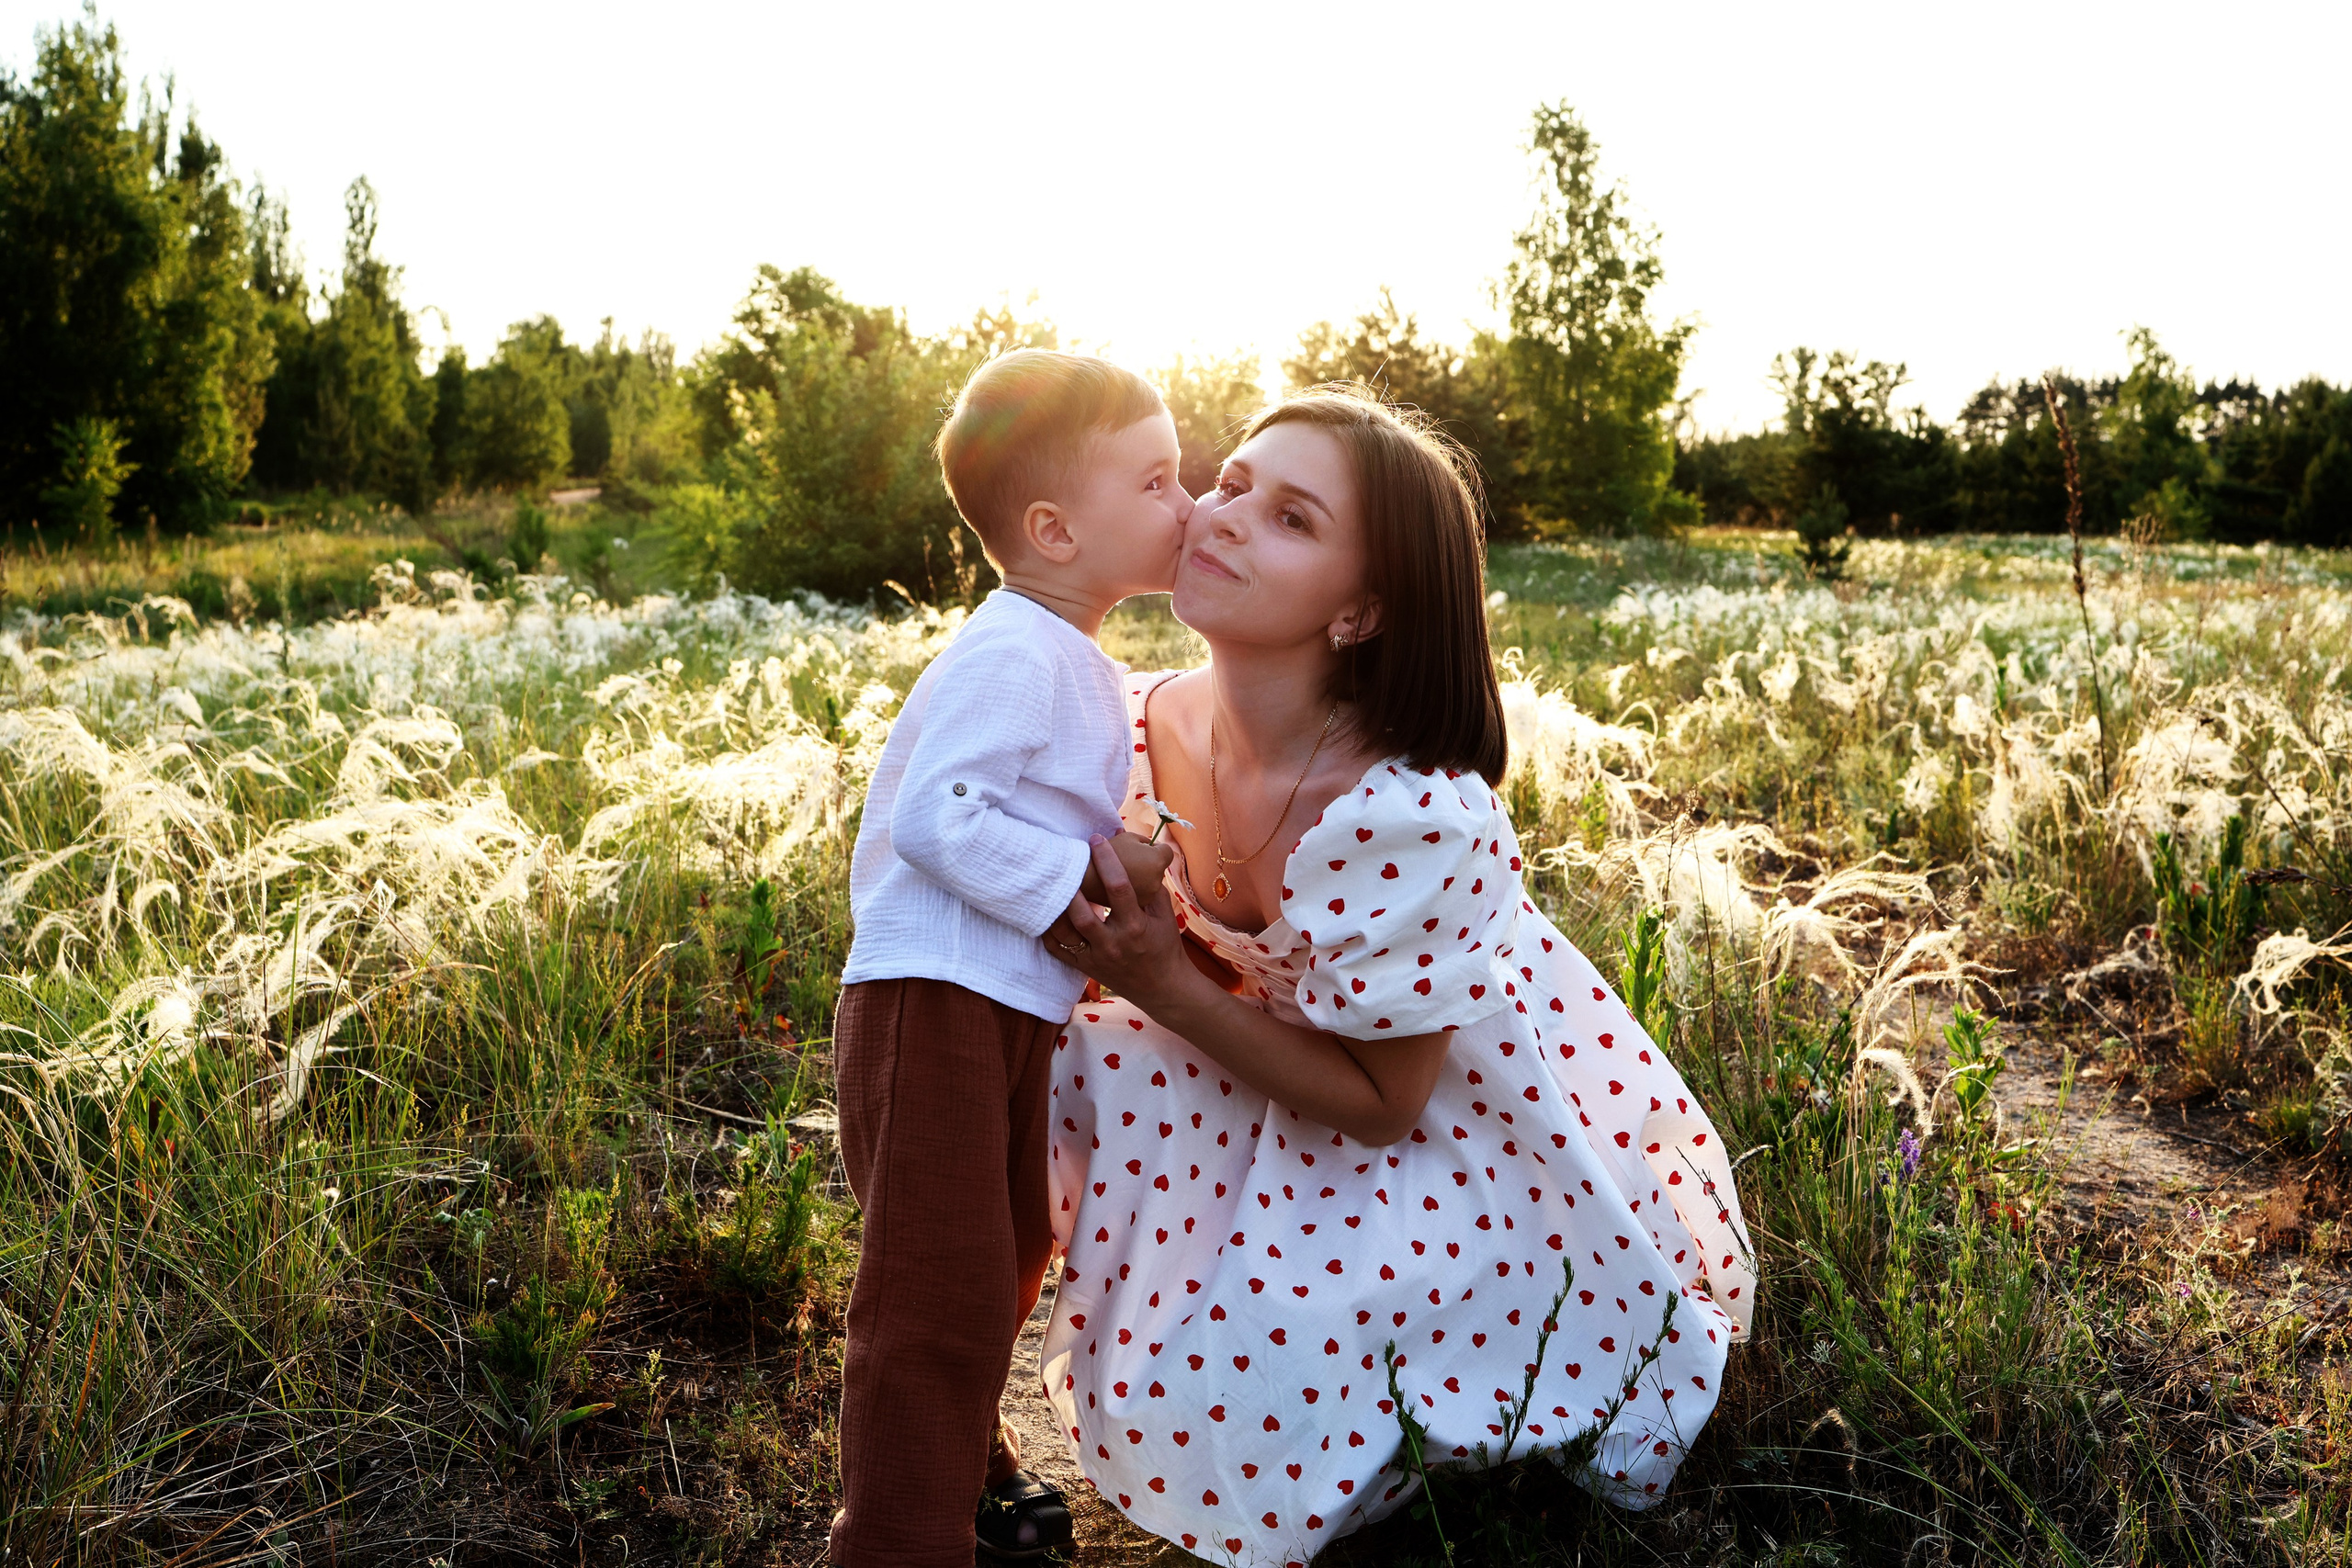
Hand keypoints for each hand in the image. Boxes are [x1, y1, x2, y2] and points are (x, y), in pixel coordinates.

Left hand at [1045, 836, 1191, 1010]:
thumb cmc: (1165, 946)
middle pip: (1082, 914)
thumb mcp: (1165, 916)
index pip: (1119, 888)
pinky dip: (1048, 931)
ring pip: (1065, 933)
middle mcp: (1113, 944)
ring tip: (1049, 883)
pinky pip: (1058, 950)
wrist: (1163, 988)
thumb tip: (1139, 858)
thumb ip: (1151, 888)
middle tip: (1063, 860)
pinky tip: (1045, 912)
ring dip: (1055, 908)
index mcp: (1136, 926)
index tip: (1096, 840)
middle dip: (1072, 886)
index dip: (1106, 860)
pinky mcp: (1085, 968)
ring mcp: (1096, 958)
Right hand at [1077, 830, 1174, 910]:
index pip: (1165, 850)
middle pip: (1158, 866)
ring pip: (1150, 881)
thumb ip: (1142, 840)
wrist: (1085, 877)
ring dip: (1142, 875)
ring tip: (1123, 871)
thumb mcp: (1127, 837)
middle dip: (1149, 861)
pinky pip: (1141, 892)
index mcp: (1158, 861)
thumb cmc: (1107, 852)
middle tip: (1131, 858)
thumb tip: (1149, 843)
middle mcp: (1158, 880)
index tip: (1141, 847)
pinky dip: (1135, 887)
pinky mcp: (1138, 905)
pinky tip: (1120, 883)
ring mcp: (1149, 895)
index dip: (1154, 847)